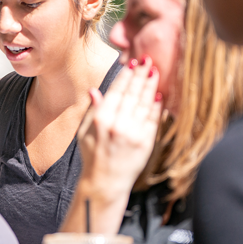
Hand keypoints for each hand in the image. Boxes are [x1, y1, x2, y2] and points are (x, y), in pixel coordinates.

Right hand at [77, 55, 161, 194]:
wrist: (105, 182)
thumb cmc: (92, 156)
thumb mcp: (83, 132)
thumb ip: (92, 111)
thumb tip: (95, 91)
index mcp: (101, 120)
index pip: (116, 92)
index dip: (124, 76)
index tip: (130, 63)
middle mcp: (118, 125)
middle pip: (132, 94)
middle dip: (140, 75)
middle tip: (147, 61)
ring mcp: (134, 134)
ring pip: (144, 104)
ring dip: (150, 86)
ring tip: (154, 72)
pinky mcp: (146, 143)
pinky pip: (153, 120)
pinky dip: (156, 107)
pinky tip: (158, 95)